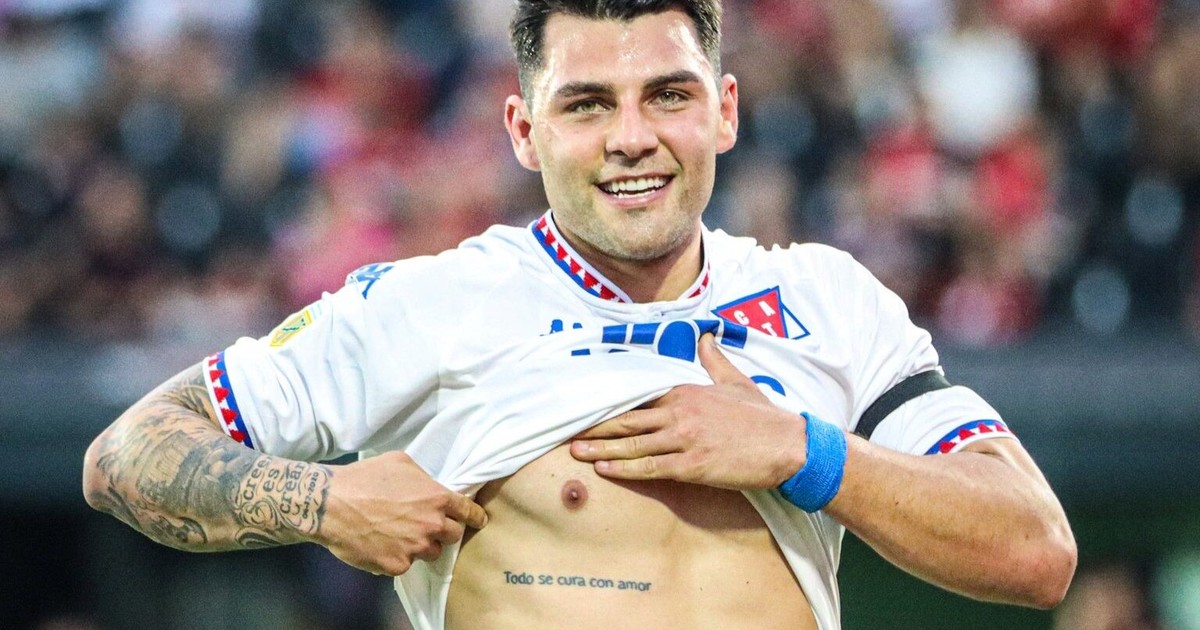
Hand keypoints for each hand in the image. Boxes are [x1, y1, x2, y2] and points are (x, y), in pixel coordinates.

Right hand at [317, 451, 486, 575]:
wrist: (330, 503)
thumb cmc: (364, 477)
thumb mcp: (401, 463)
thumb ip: (424, 478)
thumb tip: (431, 487)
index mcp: (437, 499)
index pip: (469, 512)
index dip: (474, 516)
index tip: (477, 520)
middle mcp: (431, 525)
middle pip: (454, 535)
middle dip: (444, 530)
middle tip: (427, 525)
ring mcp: (415, 548)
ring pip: (431, 552)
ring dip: (422, 545)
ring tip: (400, 534)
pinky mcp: (396, 565)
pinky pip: (406, 564)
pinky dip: (398, 556)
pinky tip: (382, 543)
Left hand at [570, 334, 806, 489]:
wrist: (787, 445)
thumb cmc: (762, 417)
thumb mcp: (735, 381)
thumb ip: (714, 359)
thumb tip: (706, 336)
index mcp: (686, 392)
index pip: (639, 397)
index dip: (612, 405)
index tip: (588, 408)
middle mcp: (680, 413)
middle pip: (628, 421)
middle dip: (596, 427)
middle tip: (568, 431)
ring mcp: (684, 440)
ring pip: (632, 445)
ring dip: (601, 449)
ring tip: (575, 452)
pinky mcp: (691, 466)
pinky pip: (649, 467)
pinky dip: (624, 469)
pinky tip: (604, 470)